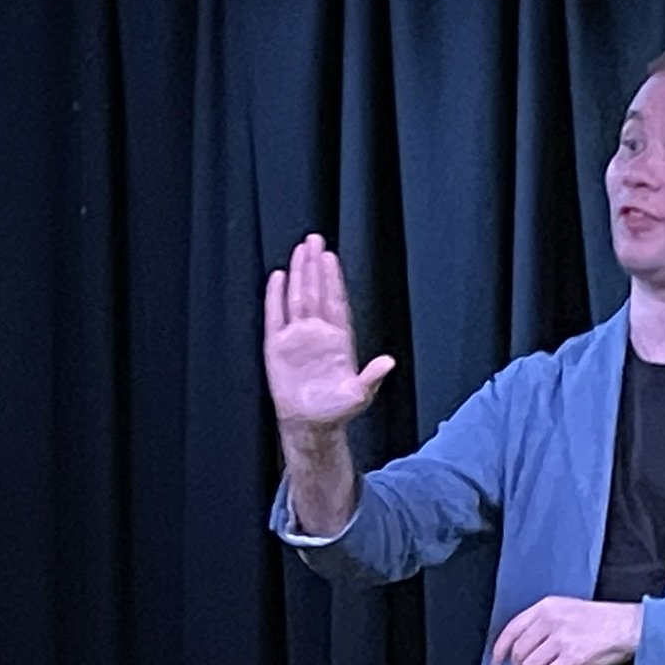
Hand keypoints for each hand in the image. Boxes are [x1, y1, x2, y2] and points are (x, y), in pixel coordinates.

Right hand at [264, 233, 395, 434]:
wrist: (311, 425)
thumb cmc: (336, 410)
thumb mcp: (360, 395)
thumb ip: (372, 377)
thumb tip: (389, 362)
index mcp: (338, 340)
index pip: (335, 301)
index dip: (332, 279)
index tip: (330, 257)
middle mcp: (317, 333)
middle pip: (315, 292)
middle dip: (314, 266)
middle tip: (314, 240)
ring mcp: (297, 338)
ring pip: (296, 297)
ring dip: (298, 274)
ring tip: (299, 250)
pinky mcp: (277, 347)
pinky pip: (275, 316)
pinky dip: (275, 297)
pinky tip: (277, 278)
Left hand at [490, 598, 642, 664]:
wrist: (629, 626)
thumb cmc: (603, 621)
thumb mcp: (569, 610)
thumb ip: (547, 623)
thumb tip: (527, 646)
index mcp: (547, 607)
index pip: (512, 628)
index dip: (500, 649)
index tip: (495, 661)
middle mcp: (550, 621)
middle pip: (519, 651)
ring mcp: (560, 640)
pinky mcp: (571, 658)